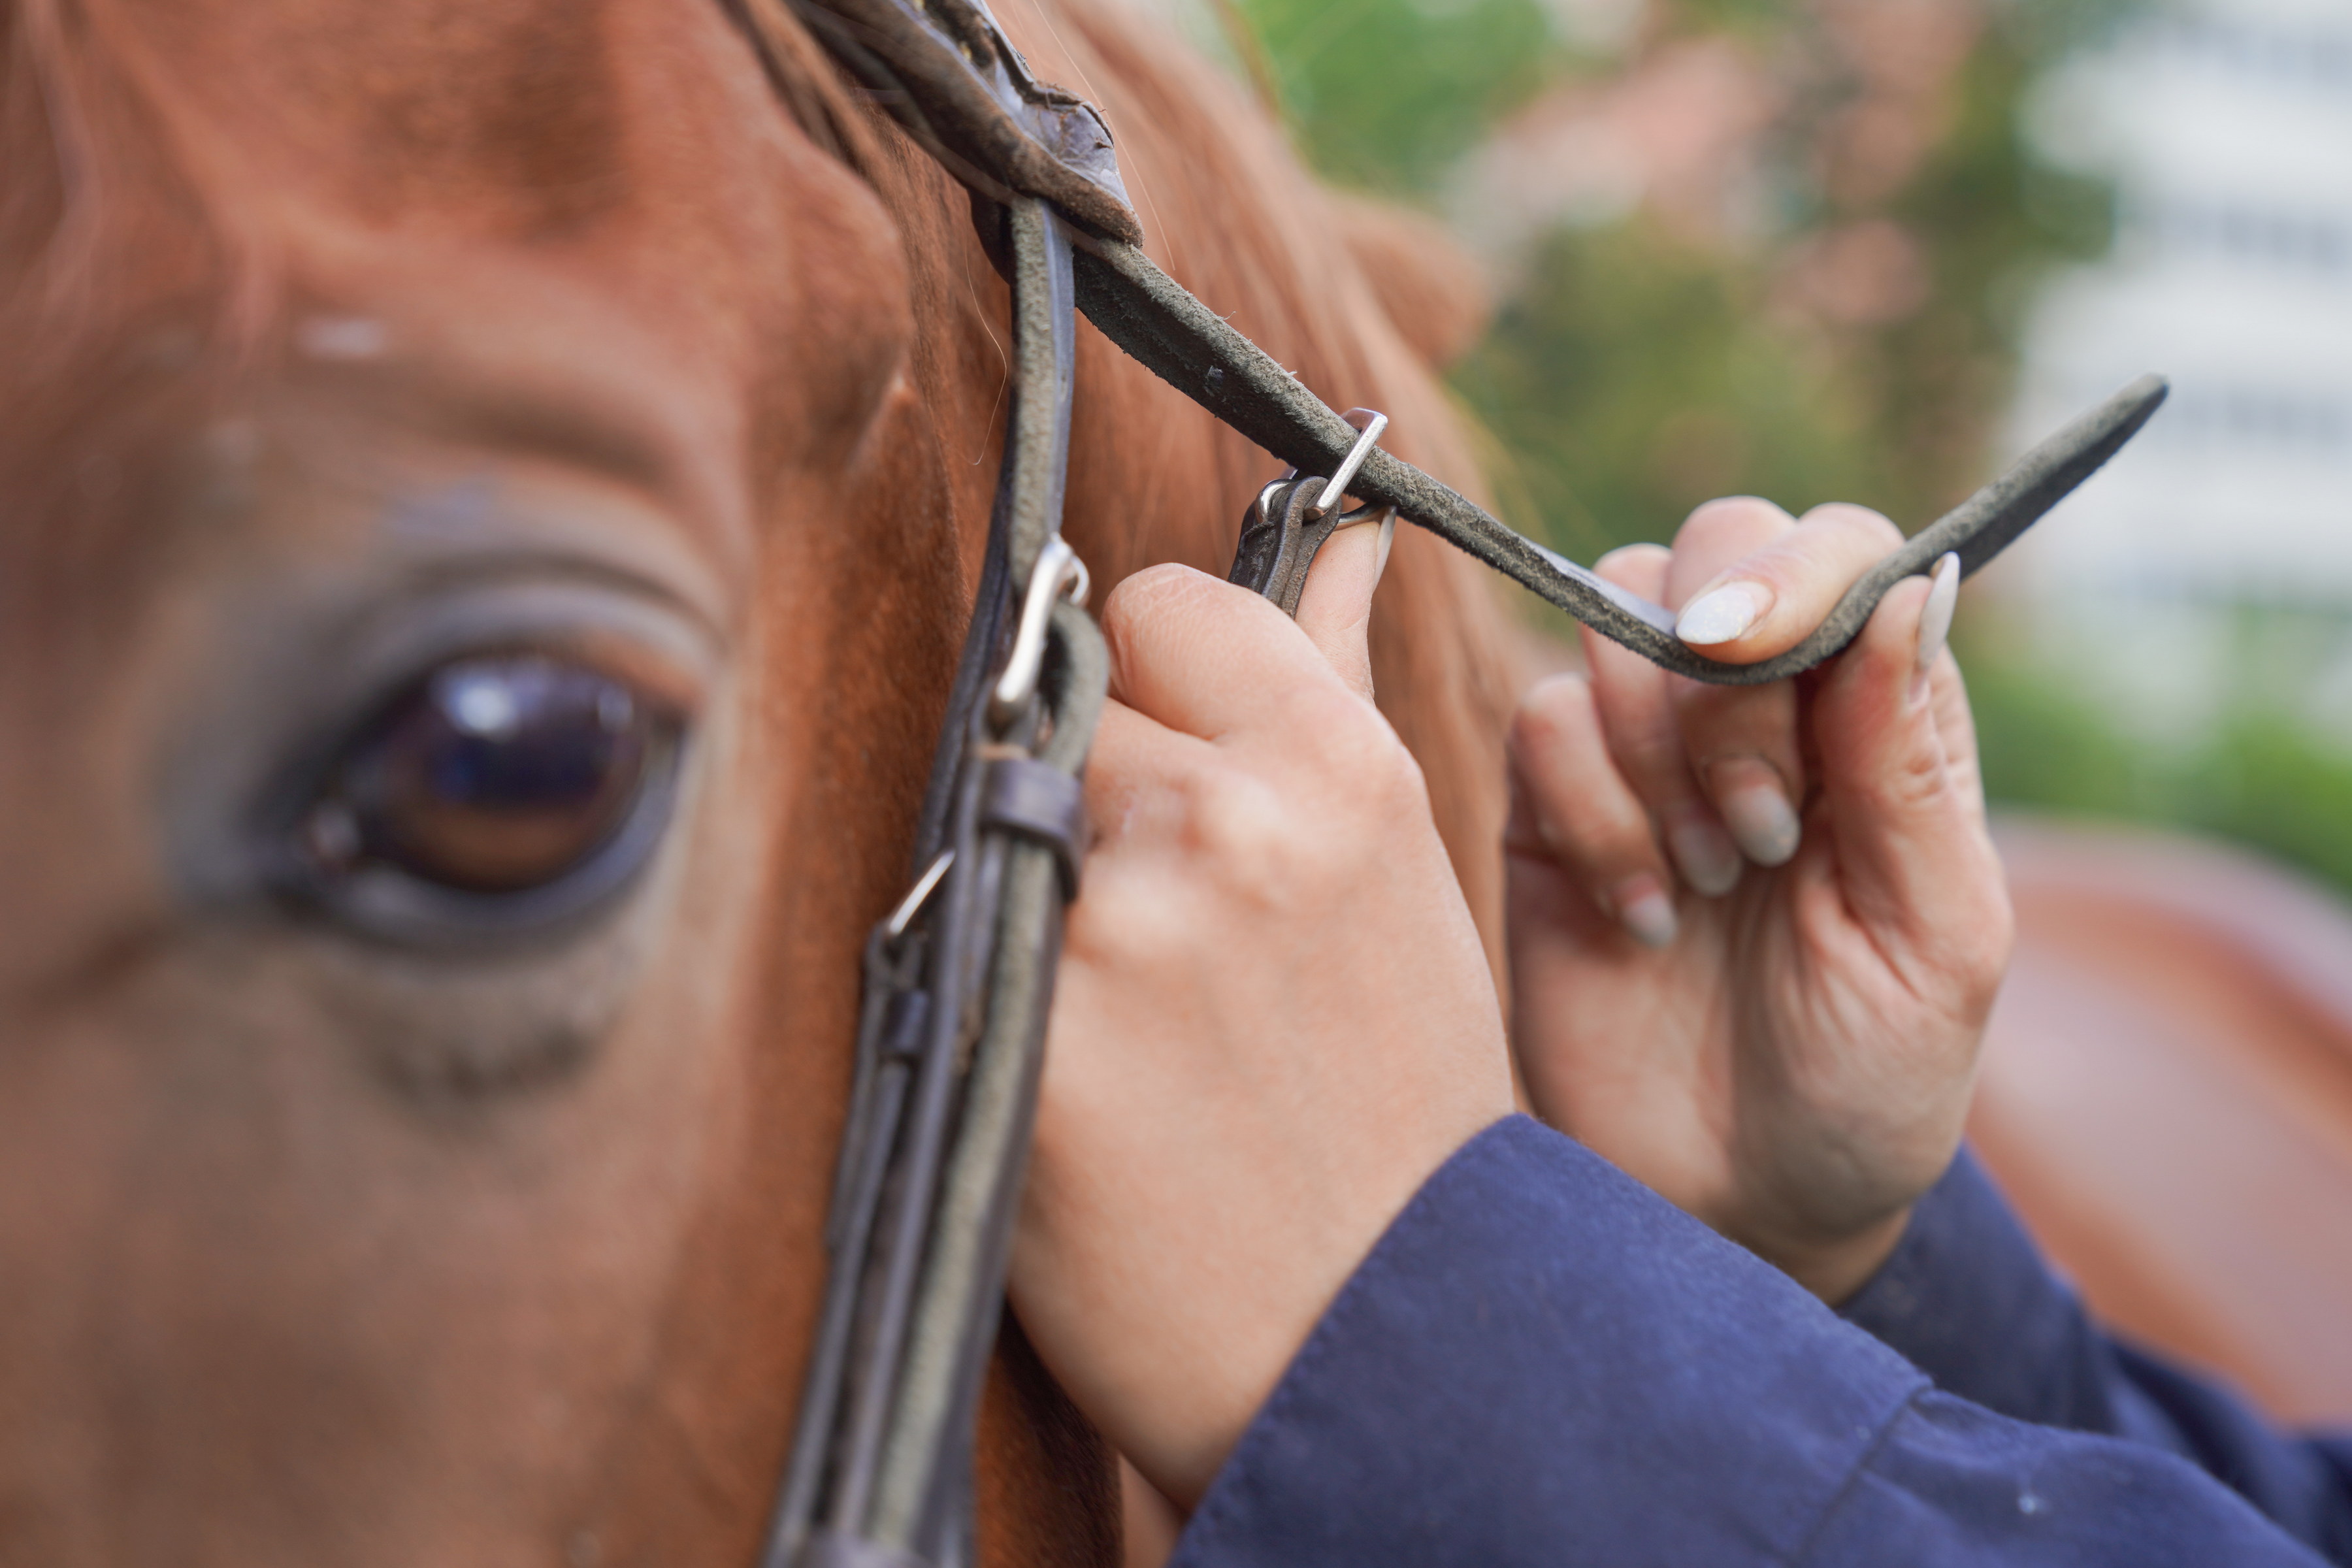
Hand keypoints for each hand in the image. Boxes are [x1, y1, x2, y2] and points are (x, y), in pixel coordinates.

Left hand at [1011, 523, 1514, 1508]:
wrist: (1388, 1341)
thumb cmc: (1394, 1102)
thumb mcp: (1404, 880)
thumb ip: (1338, 688)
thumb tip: (1342, 530)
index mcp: (1339, 768)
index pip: (1163, 606)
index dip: (1155, 683)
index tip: (1172, 764)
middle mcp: (1228, 823)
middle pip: (1061, 705)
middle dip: (1091, 794)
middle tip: (1157, 931)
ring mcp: (1115, 931)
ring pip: (990, 818)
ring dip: (1033, 890)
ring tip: (1124, 1017)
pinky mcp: (1019, 1041)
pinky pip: (953, 943)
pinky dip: (990, 994)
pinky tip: (1075, 1082)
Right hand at [1506, 499, 2012, 1302]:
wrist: (1734, 1204)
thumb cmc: (1867, 1083)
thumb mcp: (1937, 941)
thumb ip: (1911, 766)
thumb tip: (1907, 590)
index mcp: (1878, 717)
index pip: (1840, 551)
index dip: (1798, 569)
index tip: (1755, 646)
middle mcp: (1760, 707)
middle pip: (1709, 550)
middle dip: (1722, 678)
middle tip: (1760, 828)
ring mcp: (1645, 751)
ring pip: (1609, 620)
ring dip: (1660, 756)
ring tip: (1710, 882)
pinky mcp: (1550, 808)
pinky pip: (1537, 721)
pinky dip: (1590, 816)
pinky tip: (1639, 918)